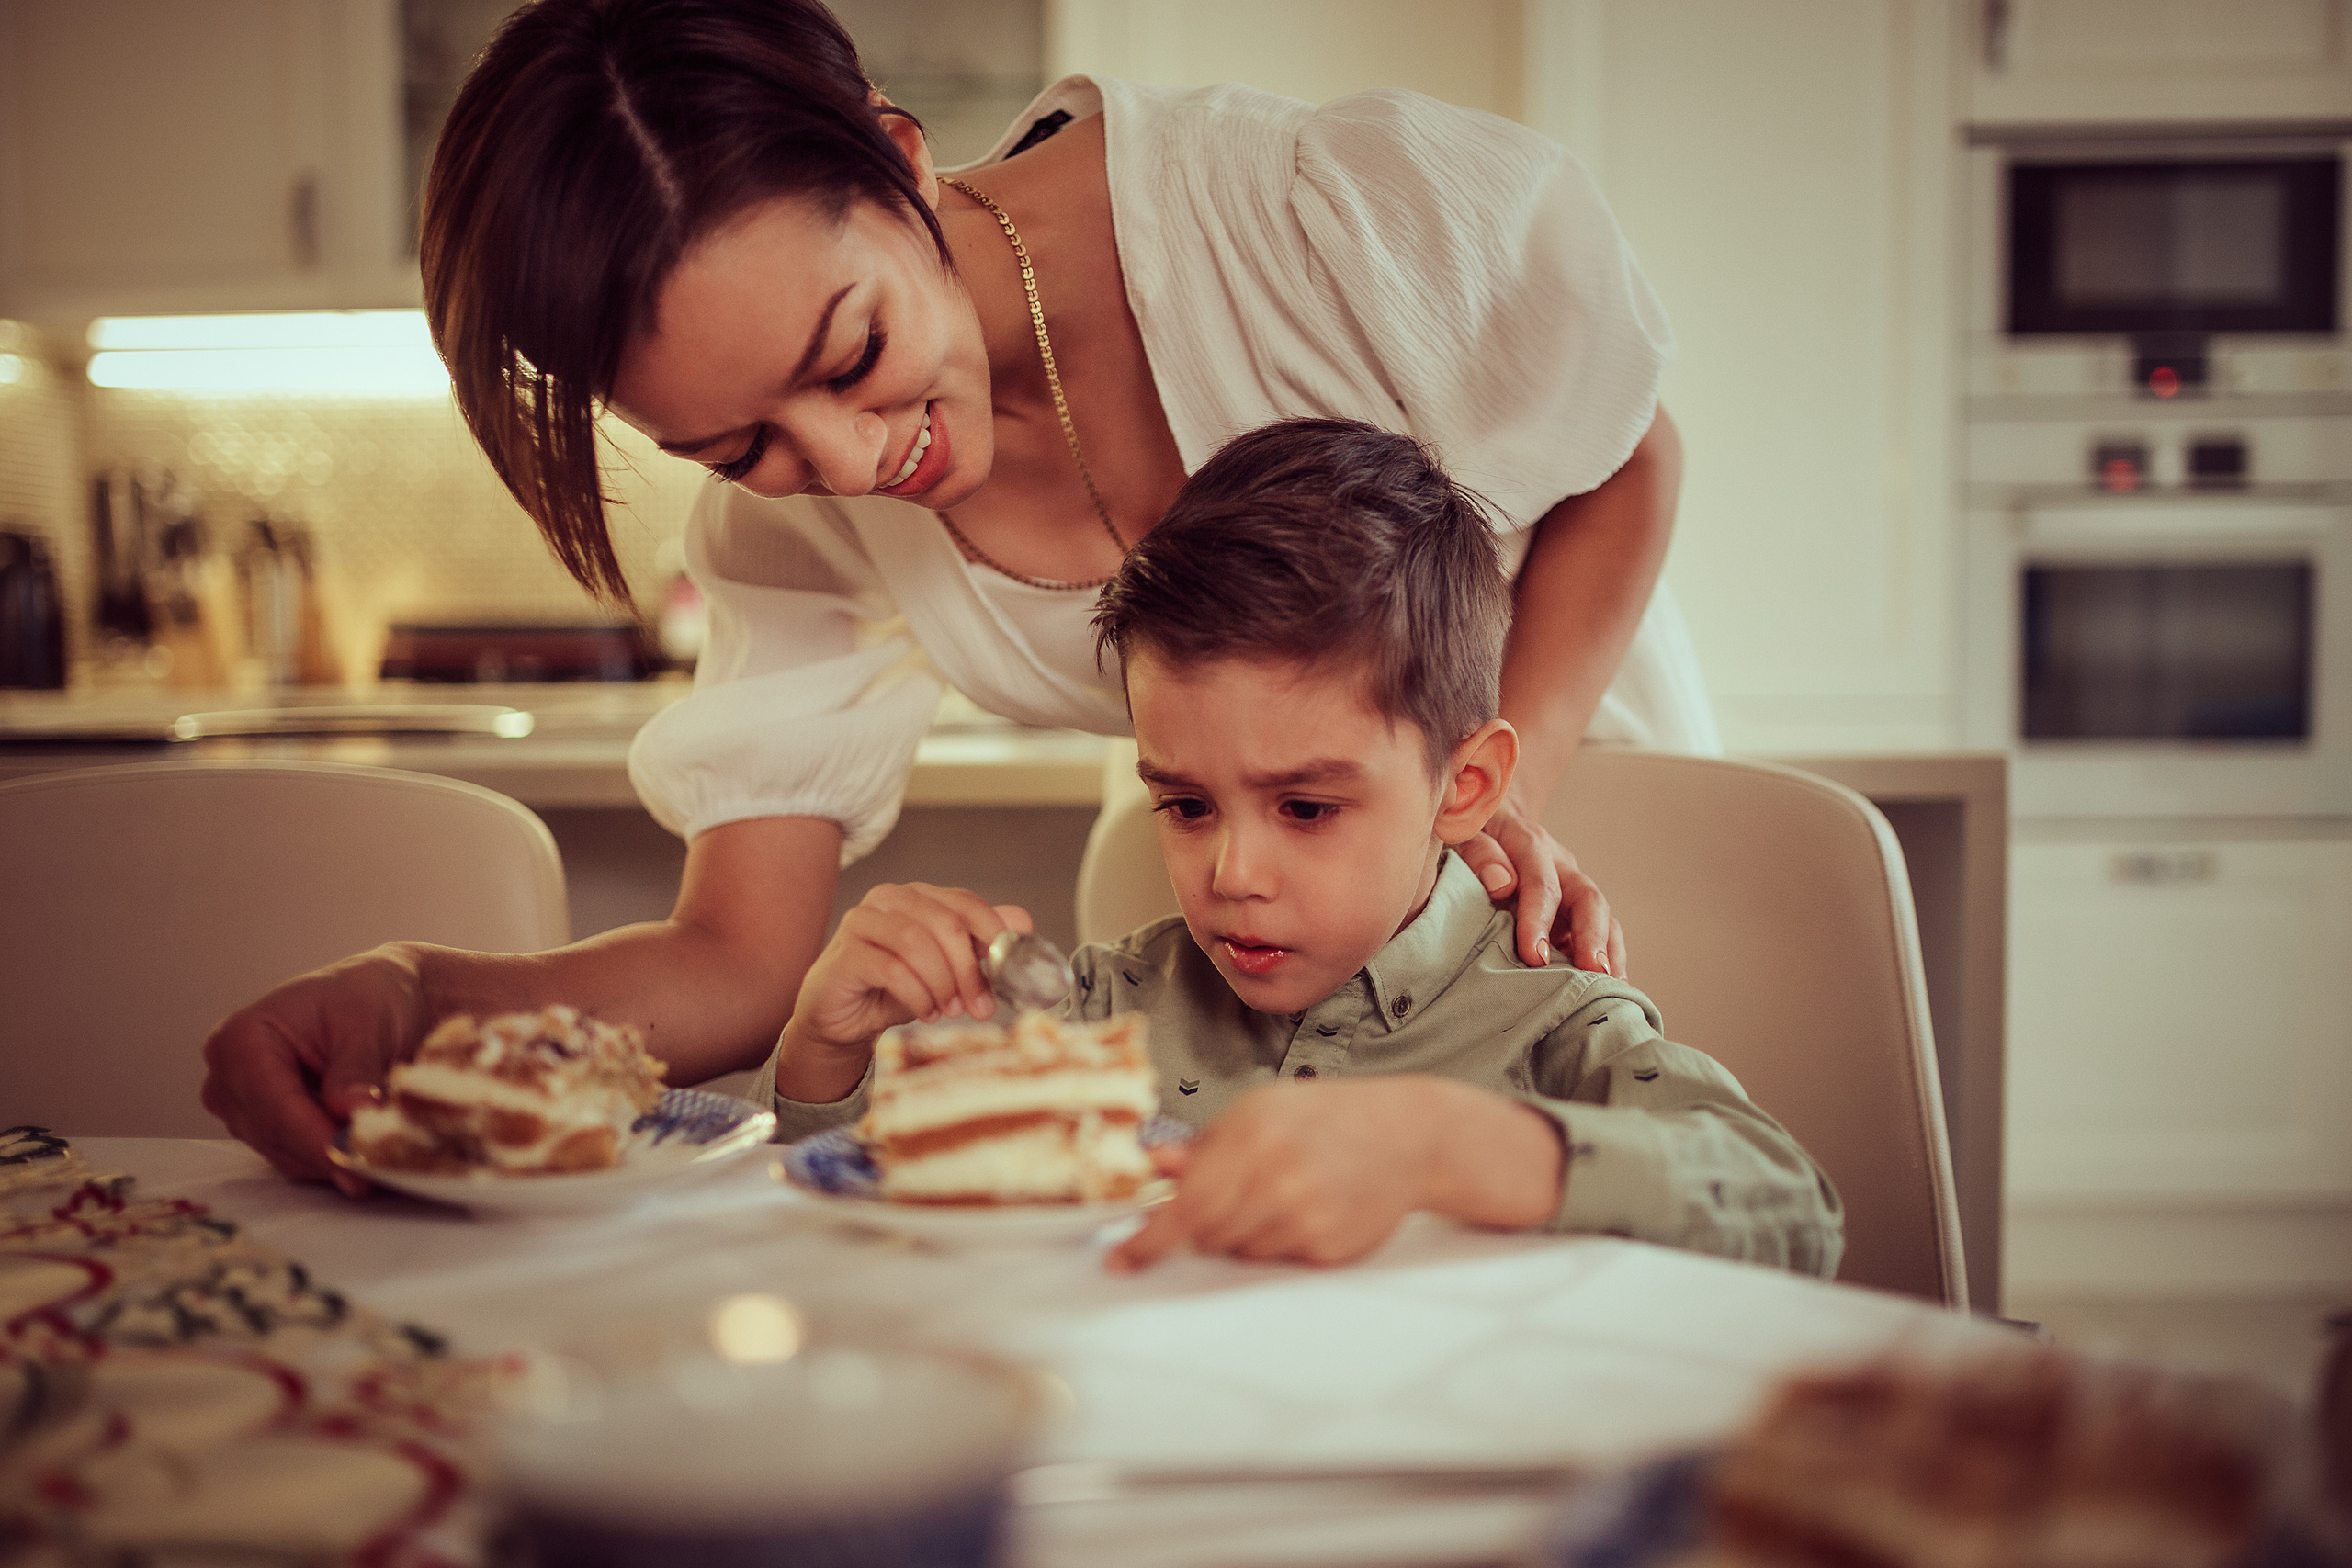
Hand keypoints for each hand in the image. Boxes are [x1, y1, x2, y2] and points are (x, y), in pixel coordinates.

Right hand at [199, 946, 434, 1197]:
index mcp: (241, 1038)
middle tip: (376, 1169)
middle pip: (272, 1134)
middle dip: (325, 1154)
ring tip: (378, 1154)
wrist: (375, 997)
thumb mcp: (367, 1024)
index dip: (313, 1139)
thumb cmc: (367, 998)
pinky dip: (326, 1156)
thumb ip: (356, 1069)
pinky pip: (291, 1153)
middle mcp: (227, 1074)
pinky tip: (362, 1150)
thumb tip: (351, 1111)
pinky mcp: (260, 1122)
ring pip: (281, 1151)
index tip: (351, 1163)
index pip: (273, 1105)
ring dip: (328, 1159)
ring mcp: (240, 1103)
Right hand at [783, 884, 1031, 1058]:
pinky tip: (926, 1012)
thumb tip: (1023, 921)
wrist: (845, 1019)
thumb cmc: (896, 989)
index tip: (1011, 971)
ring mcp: (861, 922)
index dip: (993, 935)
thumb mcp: (946, 968)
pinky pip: (891, 969)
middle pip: (945, 923)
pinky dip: (917, 995)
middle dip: (970, 969)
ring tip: (951, 1010)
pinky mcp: (844, 953)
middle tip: (982, 1007)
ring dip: (942, 983)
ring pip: (917, 943)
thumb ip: (979, 944)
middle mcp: (888, 899)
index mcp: (917, 896)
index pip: (965, 903)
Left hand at [1109, 1079, 1438, 1271]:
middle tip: (1237, 1194)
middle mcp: (1278, 1179)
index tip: (1122, 1262)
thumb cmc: (1328, 1117)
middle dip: (1205, 1224)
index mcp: (1252, 1138)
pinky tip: (1309, 1207)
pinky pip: (1278, 1263)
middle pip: (1207, 1236)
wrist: (1408, 1135)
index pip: (1185, 1205)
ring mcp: (1306, 1217)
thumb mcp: (1261, 1111)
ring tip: (1282, 1193)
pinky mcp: (1329, 1248)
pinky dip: (1281, 1243)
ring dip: (1244, 1234)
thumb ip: (1207, 1144)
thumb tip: (1157, 1165)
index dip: (1149, 1240)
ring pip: (1240, 1253)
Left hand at [1454, 796, 1624, 976]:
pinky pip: (1600, 934)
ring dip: (1609, 953)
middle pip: (1588, 899)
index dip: (1540, 919)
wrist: (1490, 821)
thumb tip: (1501, 884)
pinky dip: (1607, 961)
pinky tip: (1609, 990)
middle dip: (1591, 938)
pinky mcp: (1574, 911)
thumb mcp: (1463, 832)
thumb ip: (1479, 853)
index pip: (1541, 883)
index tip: (1536, 957)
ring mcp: (1572, 888)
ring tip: (1611, 989)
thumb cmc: (1471, 833)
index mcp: (1530, 844)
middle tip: (1592, 972)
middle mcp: (1561, 866)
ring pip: (1603, 918)